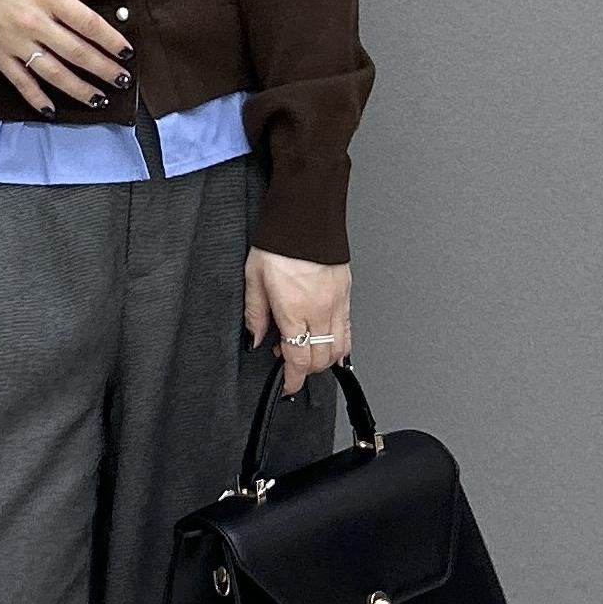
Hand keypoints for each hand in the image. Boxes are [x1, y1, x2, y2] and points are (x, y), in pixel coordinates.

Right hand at [0, 0, 134, 112]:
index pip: (89, 24)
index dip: (111, 41)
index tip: (126, 53)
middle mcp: (34, 23)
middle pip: (77, 52)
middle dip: (103, 69)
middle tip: (122, 81)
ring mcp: (16, 43)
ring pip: (54, 72)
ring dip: (79, 89)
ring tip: (99, 99)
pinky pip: (21, 82)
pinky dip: (36, 98)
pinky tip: (52, 110)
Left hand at [244, 248, 351, 395]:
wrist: (306, 217)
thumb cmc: (280, 242)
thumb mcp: (253, 278)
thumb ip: (255, 314)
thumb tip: (256, 338)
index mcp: (294, 311)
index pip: (297, 359)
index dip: (292, 380)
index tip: (287, 386)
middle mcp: (319, 311)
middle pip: (319, 359)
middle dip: (305, 371)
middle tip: (289, 364)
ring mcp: (337, 303)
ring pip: (339, 348)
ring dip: (323, 360)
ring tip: (308, 355)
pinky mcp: (347, 294)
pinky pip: (349, 329)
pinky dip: (342, 345)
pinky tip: (334, 349)